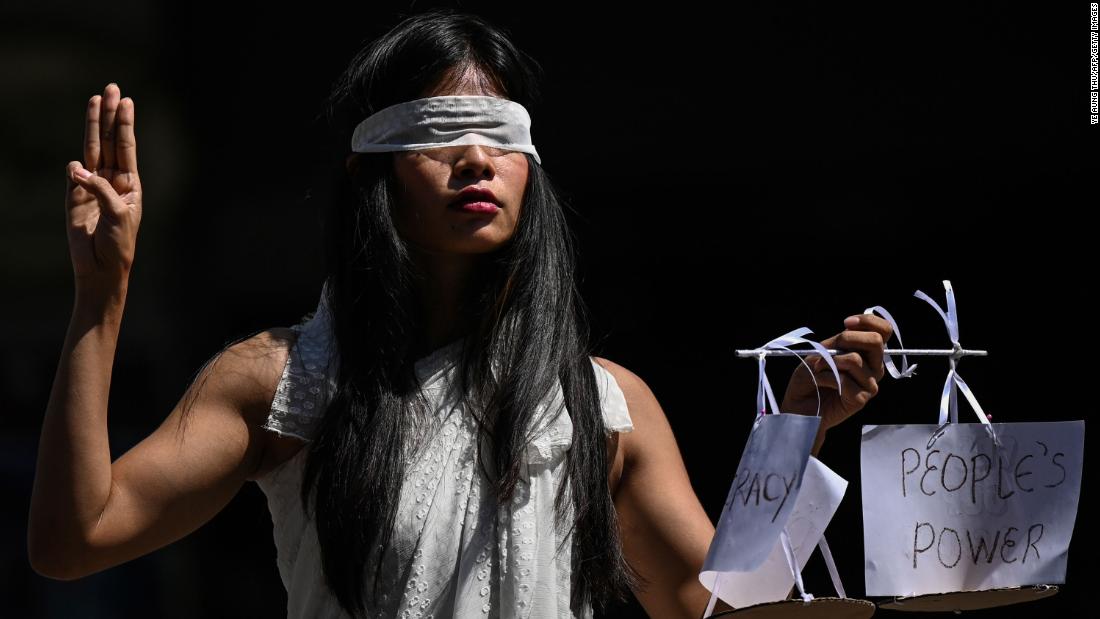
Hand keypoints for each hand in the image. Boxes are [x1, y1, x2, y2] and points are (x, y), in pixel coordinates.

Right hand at [65, 82, 141, 294]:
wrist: (102, 268)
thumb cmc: (119, 244)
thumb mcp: (119, 214)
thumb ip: (101, 188)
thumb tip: (76, 168)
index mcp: (130, 184)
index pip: (127, 146)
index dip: (126, 124)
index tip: (127, 101)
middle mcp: (112, 180)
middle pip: (110, 141)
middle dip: (110, 115)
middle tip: (111, 88)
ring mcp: (92, 186)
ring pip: (92, 149)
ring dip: (93, 126)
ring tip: (95, 100)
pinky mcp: (74, 197)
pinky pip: (73, 176)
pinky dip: (75, 169)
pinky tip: (78, 163)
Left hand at [780, 313, 893, 436]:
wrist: (799, 405)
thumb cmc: (810, 376)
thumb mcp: (821, 351)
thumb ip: (839, 341)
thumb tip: (849, 329)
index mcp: (868, 352)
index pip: (884, 330)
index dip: (868, 321)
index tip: (846, 323)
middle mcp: (874, 367)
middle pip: (876, 341)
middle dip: (847, 338)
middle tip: (827, 349)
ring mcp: (870, 384)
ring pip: (855, 360)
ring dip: (829, 361)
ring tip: (818, 369)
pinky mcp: (861, 399)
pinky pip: (844, 379)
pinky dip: (824, 377)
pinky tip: (819, 382)